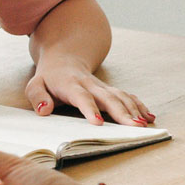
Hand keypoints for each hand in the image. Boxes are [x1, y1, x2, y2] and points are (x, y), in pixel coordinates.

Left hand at [26, 55, 153, 125]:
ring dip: (134, 109)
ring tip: (144, 124)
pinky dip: (138, 105)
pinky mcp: (110, 89)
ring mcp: (102, 86)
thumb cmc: (49, 78)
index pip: (82, 97)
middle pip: (108, 97)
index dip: (90, 109)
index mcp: (71, 85)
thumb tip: (45, 110)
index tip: (98, 123)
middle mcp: (90, 84)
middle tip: (134, 126)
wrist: (64, 59)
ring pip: (120, 96)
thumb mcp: (35, 85)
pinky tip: (148, 116)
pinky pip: (126, 95)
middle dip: (122, 112)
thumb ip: (38, 97)